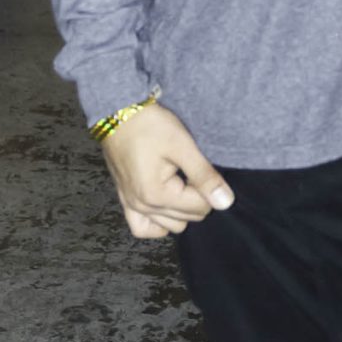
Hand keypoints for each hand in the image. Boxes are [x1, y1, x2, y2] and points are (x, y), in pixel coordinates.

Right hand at [102, 103, 233, 239]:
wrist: (116, 113)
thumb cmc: (149, 125)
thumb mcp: (182, 146)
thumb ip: (204, 176)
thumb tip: (225, 202)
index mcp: (157, 195)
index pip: (201, 207)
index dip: (207, 187)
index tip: (198, 166)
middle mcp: (142, 207)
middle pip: (189, 218)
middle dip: (196, 197)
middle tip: (189, 170)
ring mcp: (132, 206)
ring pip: (171, 226)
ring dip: (181, 209)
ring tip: (179, 182)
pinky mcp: (125, 201)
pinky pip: (143, 228)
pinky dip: (158, 222)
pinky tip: (167, 204)